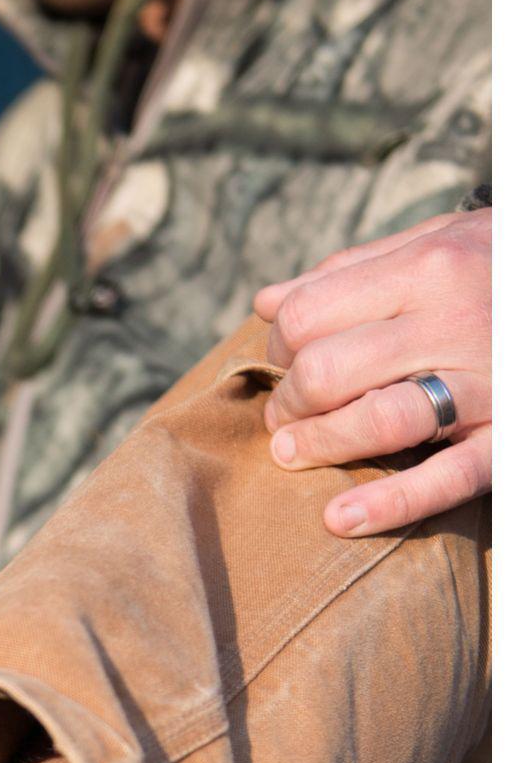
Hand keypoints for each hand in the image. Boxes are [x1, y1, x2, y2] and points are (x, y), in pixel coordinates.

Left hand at [252, 207, 489, 537]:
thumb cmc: (497, 266)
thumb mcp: (438, 242)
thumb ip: (352, 270)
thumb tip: (268, 302)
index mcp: (428, 266)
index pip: (306, 316)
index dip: (278, 347)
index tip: (285, 364)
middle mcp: (456, 320)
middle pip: (325, 372)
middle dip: (288, 403)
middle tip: (285, 417)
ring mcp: (487, 381)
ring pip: (376, 420)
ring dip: (319, 445)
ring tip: (294, 452)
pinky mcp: (509, 436)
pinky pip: (446, 477)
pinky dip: (389, 504)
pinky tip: (339, 520)